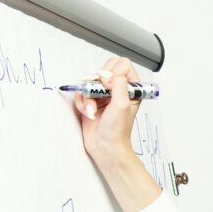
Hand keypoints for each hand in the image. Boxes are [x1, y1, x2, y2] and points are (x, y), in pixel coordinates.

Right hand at [72, 57, 161, 211]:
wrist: (105, 147)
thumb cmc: (117, 131)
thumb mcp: (122, 104)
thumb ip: (118, 84)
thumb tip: (107, 73)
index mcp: (131, 88)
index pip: (123, 64)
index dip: (114, 70)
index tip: (110, 83)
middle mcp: (118, 89)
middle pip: (105, 68)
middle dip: (98, 81)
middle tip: (100, 93)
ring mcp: (104, 94)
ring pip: (90, 80)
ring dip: (88, 95)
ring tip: (94, 109)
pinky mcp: (91, 101)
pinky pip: (81, 92)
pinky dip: (82, 102)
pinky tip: (89, 113)